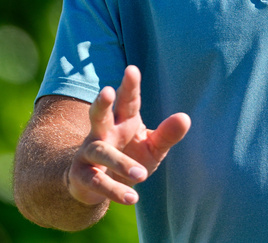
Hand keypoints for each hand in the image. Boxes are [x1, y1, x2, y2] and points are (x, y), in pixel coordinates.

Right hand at [66, 65, 190, 205]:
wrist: (95, 185)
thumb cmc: (128, 158)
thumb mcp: (152, 147)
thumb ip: (167, 134)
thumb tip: (185, 117)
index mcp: (122, 120)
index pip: (127, 100)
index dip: (129, 86)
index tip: (131, 69)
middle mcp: (103, 132)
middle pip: (99, 114)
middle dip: (102, 103)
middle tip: (106, 91)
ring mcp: (90, 152)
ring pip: (100, 151)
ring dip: (119, 162)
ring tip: (141, 175)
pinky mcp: (82, 175)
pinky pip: (96, 181)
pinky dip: (114, 190)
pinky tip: (132, 198)